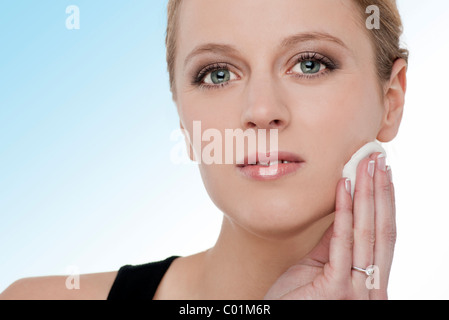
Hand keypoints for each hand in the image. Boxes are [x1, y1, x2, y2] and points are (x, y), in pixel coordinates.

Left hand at [264, 153, 395, 299]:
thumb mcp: (319, 266)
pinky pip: (342, 241)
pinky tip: (345, 187)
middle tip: (378, 159)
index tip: (382, 173)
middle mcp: (371, 285)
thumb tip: (346, 208)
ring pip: (367, 232)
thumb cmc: (296, 298)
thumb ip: (335, 242)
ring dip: (367, 193)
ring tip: (365, 165)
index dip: (385, 201)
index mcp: (369, 279)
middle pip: (382, 229)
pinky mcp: (338, 288)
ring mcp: (358, 289)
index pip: (383, 234)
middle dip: (381, 190)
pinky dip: (344, 211)